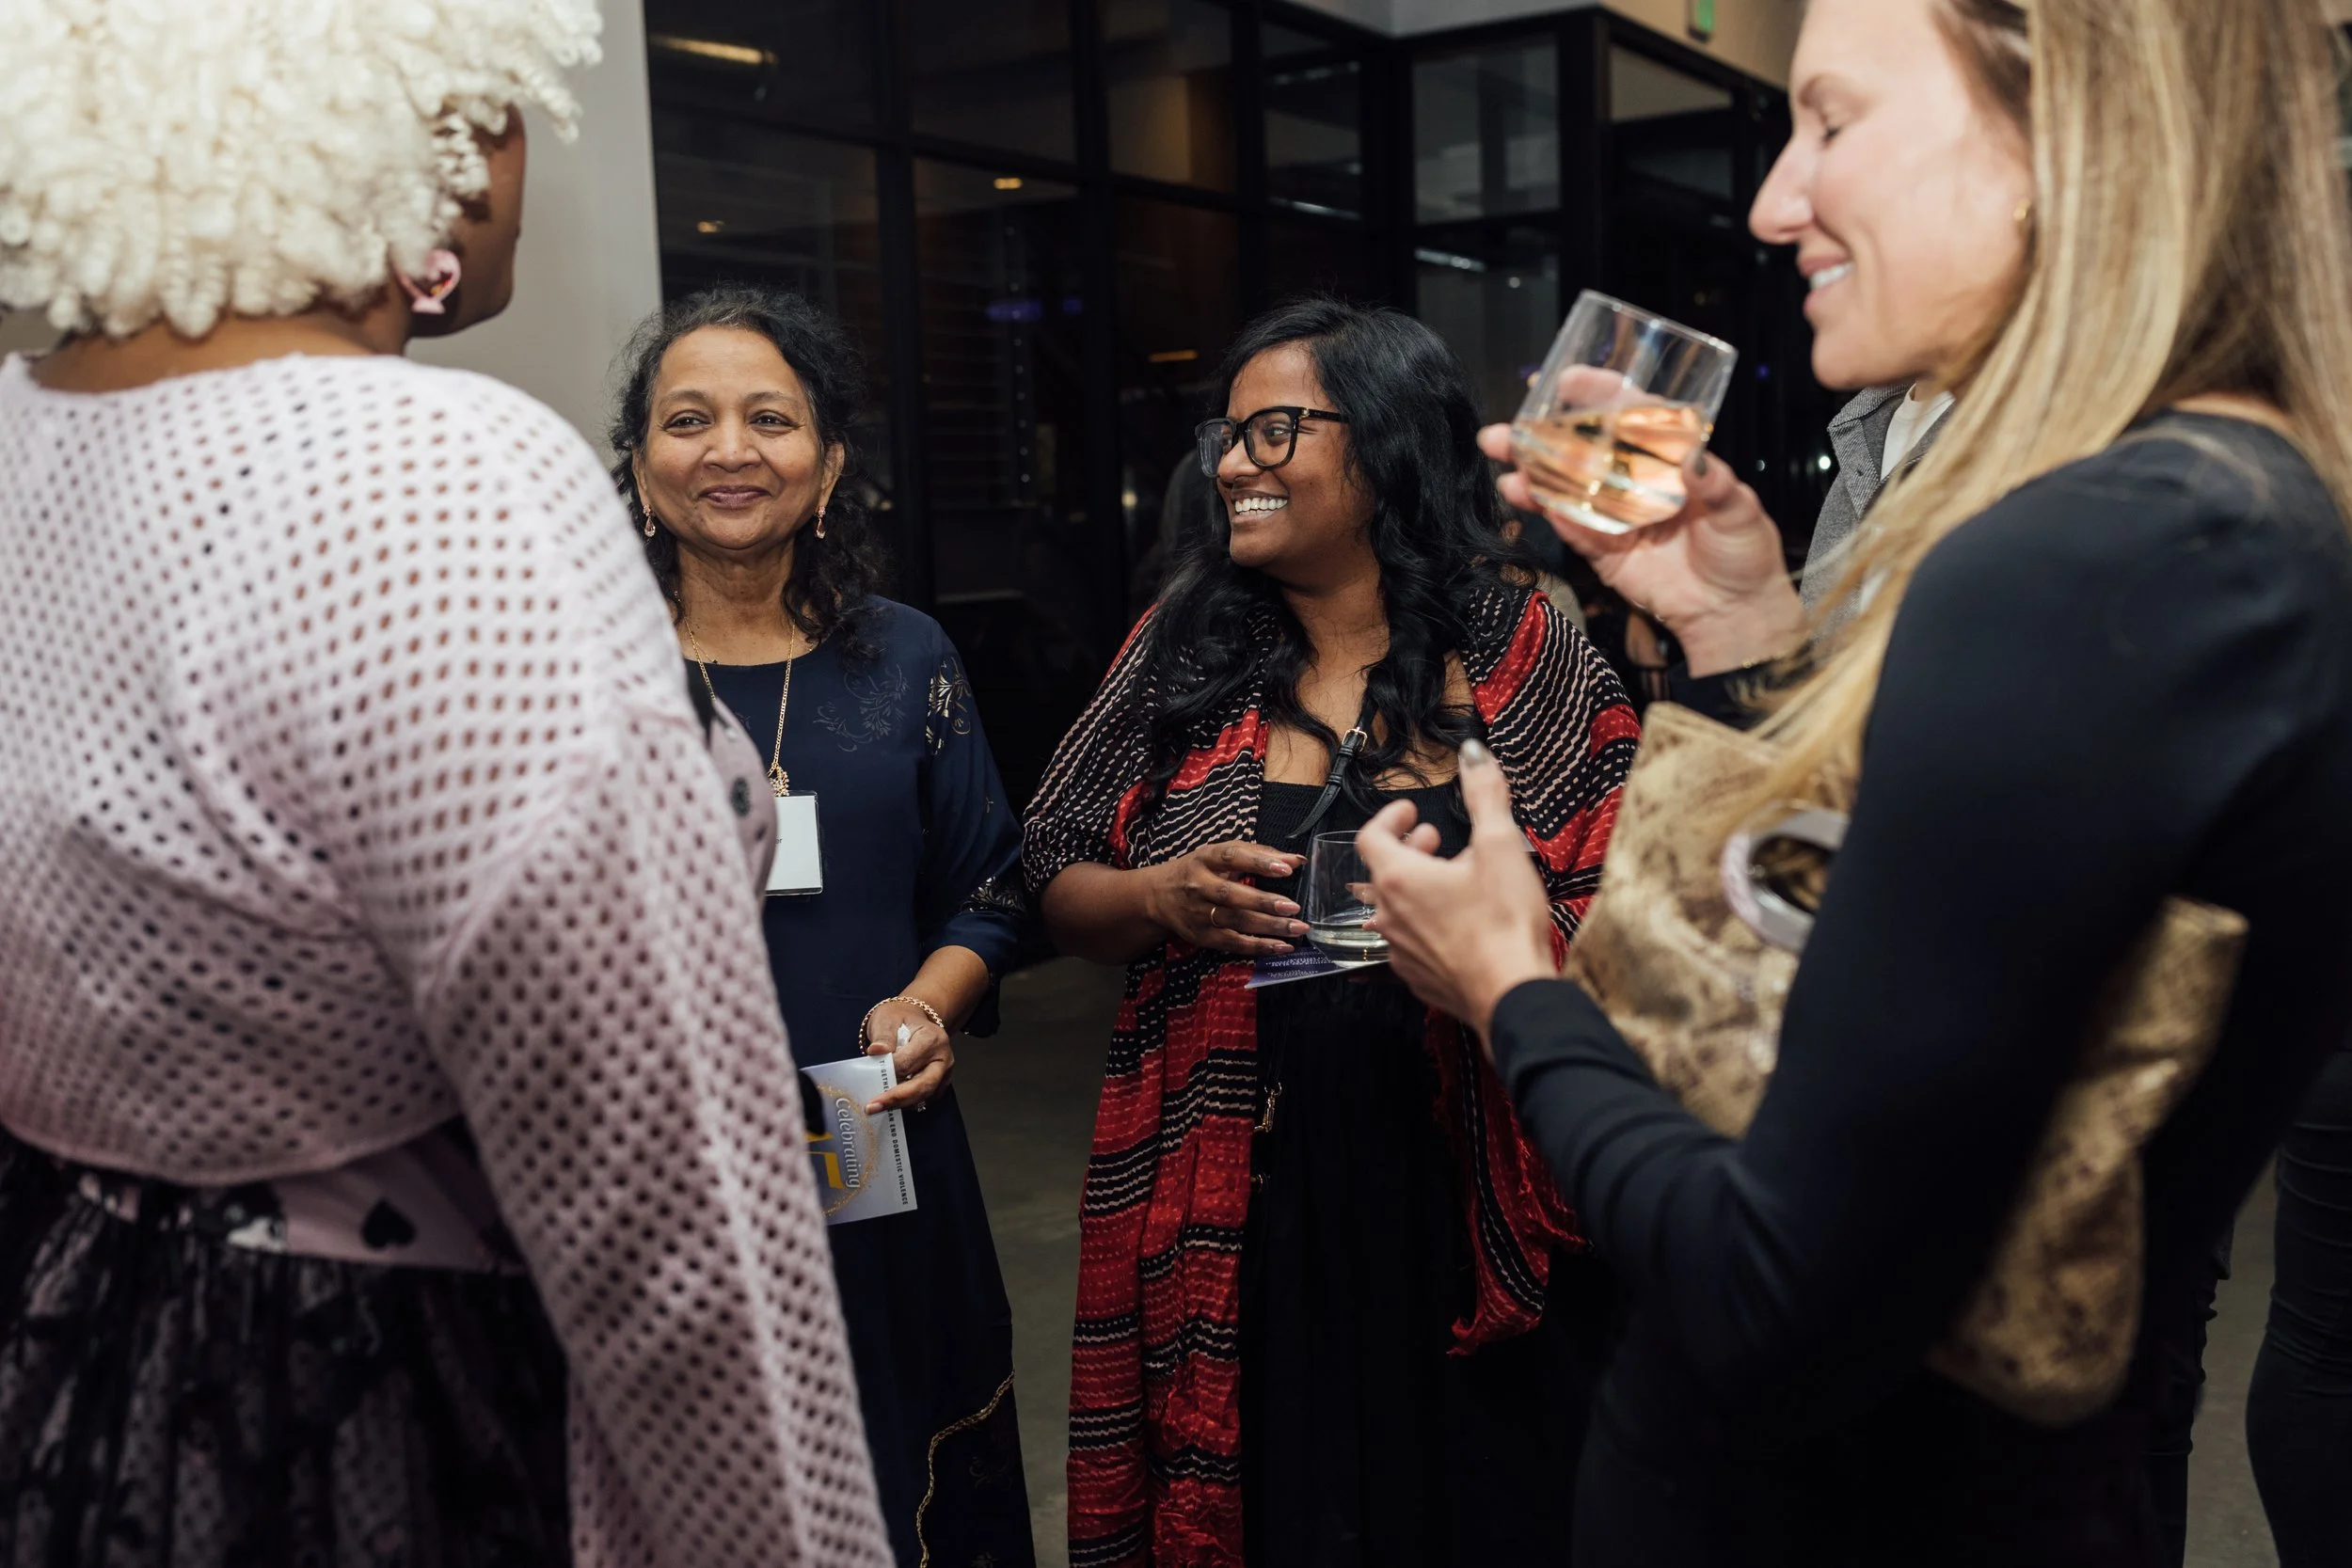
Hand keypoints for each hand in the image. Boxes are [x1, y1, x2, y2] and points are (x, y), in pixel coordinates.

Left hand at [864, 999, 952, 1112]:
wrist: (912, 1019)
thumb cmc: (900, 1019)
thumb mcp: (887, 1019)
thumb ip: (883, 1036)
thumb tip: (876, 1051)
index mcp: (932, 1039)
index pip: (908, 1062)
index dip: (888, 1072)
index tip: (869, 1080)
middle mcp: (943, 1058)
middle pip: (923, 1085)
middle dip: (896, 1098)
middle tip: (872, 1107)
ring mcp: (944, 1072)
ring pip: (925, 1096)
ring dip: (900, 1104)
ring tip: (877, 1107)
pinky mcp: (940, 1083)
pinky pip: (925, 1099)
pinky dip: (907, 1103)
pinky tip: (891, 1103)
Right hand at [1142, 840, 1308, 956]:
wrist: (1158, 896)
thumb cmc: (1199, 871)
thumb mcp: (1220, 855)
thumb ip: (1258, 854)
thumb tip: (1297, 861)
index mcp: (1205, 859)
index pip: (1232, 857)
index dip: (1259, 863)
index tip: (1286, 868)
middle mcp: (1199, 886)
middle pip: (1232, 895)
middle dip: (1264, 902)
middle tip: (1293, 907)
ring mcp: (1199, 913)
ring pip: (1235, 922)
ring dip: (1269, 927)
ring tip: (1297, 928)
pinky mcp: (1201, 937)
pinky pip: (1233, 943)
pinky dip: (1259, 947)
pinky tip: (1282, 946)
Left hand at [1356, 739, 1556, 1041]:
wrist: (1512, 994)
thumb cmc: (1503, 923)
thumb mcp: (1500, 846)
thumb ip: (1484, 795)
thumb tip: (1474, 755)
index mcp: (1399, 878)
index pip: (1372, 836)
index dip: (1389, 818)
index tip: (1409, 812)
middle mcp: (1390, 914)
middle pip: (1383, 873)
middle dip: (1408, 850)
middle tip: (1432, 841)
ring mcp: (1401, 950)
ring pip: (1398, 909)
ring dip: (1418, 888)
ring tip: (1451, 879)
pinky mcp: (1419, 978)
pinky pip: (1413, 942)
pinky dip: (1427, 922)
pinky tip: (1458, 922)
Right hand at [1479, 418, 1806, 676]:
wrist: (1731, 613)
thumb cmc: (1744, 553)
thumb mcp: (1741, 511)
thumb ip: (1719, 486)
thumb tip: (1697, 461)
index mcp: (1669, 457)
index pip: (1630, 414)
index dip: (1598, 394)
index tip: (1569, 382)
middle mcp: (1635, 478)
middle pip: (1584, 448)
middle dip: (1542, 434)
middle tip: (1508, 427)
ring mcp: (1614, 513)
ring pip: (1566, 485)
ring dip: (1531, 472)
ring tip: (1501, 460)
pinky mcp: (1602, 548)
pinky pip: (1571, 527)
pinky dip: (1547, 512)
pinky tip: (1522, 496)